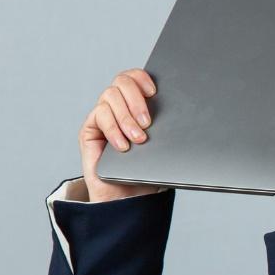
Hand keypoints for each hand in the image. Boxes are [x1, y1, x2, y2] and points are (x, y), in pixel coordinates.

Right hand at [78, 68, 163, 201]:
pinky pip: (99, 117)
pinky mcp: (90, 129)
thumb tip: (184, 116)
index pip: (135, 77)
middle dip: (136, 100)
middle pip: (121, 82)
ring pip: (110, 97)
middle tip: (147, 122)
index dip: (142, 77)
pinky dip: (113, 130)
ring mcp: (103, 115)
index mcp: (138, 103)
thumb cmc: (148, 171)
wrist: (128, 197)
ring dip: (126, 118)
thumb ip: (168, 129)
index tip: (154, 91)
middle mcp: (119, 105)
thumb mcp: (164, 147)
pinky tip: (124, 146)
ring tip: (139, 139)